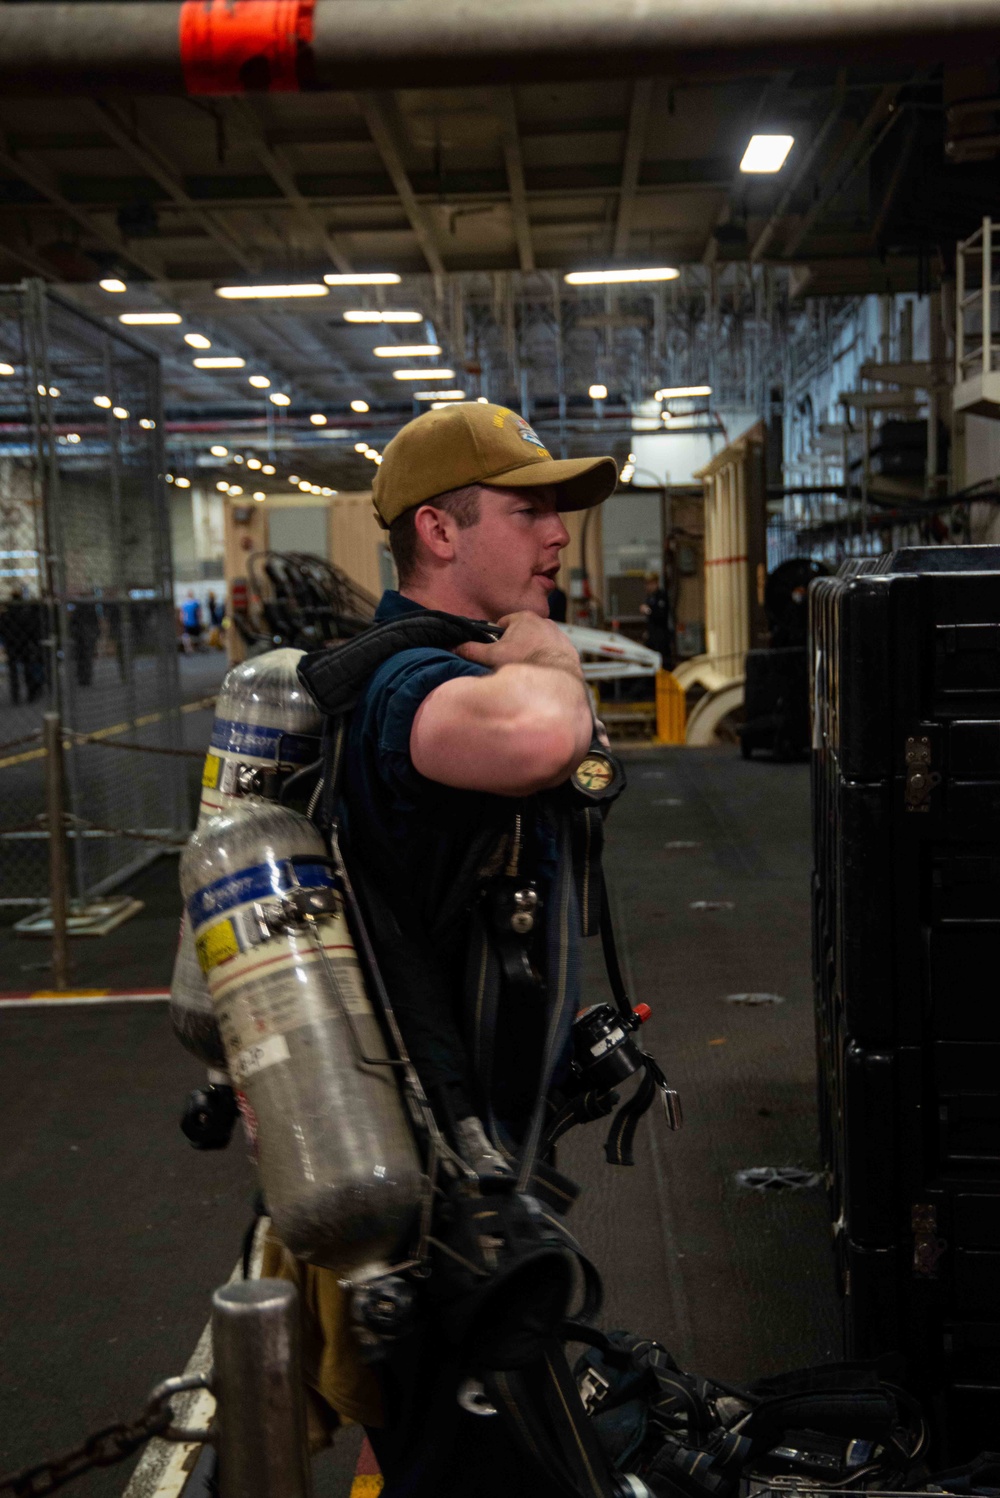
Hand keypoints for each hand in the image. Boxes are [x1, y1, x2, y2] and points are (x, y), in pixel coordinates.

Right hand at [455, 612, 583, 678]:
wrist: (557, 679)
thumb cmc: (525, 663)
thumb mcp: (491, 656)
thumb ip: (472, 650)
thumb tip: (455, 647)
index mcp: (524, 618)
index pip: (503, 624)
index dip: (496, 638)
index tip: (496, 651)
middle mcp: (544, 622)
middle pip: (521, 633)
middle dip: (515, 646)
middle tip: (510, 662)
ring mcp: (558, 635)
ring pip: (537, 643)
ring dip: (531, 652)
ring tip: (526, 668)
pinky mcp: (569, 649)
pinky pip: (553, 653)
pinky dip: (547, 661)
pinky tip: (542, 672)